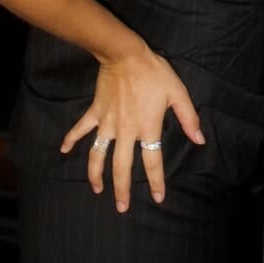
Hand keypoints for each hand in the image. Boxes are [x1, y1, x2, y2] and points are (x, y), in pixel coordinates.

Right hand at [59, 44, 203, 210]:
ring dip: (95, 174)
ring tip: (97, 190)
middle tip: (121, 207)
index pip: (152, 162)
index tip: (157, 197)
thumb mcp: (178, 93)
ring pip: (98, 155)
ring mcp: (107, 123)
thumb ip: (188, 118)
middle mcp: (125, 131)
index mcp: (147, 128)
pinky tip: (64, 151)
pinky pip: (80, 129)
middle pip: (121, 167)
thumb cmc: (154, 73)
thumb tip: (199, 140)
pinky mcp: (95, 112)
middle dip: (121, 190)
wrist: (125, 54)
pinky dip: (70, 139)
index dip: (155, 182)